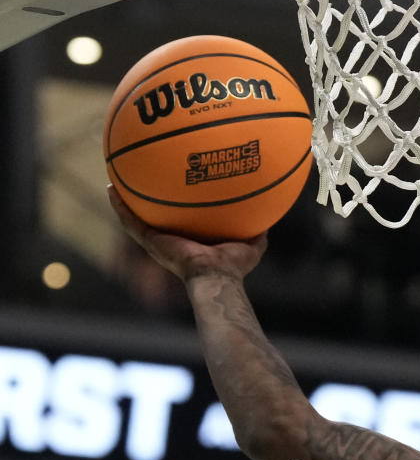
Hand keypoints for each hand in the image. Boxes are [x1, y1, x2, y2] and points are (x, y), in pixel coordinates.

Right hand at [108, 185, 267, 282]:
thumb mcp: (251, 245)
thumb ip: (258, 232)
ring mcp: (158, 243)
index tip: (169, 192)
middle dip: (146, 203)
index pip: (179, 224)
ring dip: (123, 202)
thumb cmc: (233, 268)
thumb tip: (269, 218)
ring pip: (135, 220)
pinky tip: (110, 187)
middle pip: (154, 220)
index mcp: (190, 244)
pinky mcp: (151, 242)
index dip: (174, 210)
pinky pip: (130, 222)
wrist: (216, 277)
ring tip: (114, 181)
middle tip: (138, 182)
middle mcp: (171, 243)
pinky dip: (119, 206)